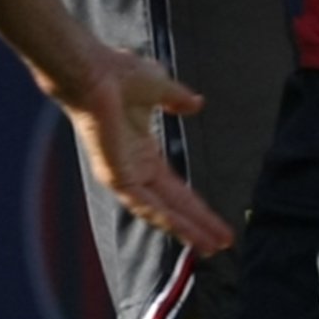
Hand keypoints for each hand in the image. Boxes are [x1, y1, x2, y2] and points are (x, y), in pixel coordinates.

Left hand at [53, 45, 231, 251]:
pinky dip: (165, 218)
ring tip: (211, 246)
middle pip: (173, 206)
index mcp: (142, 154)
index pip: (176, 190)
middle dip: (198, 226)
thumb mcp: (160, 88)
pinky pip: (144, 204)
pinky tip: (185, 231)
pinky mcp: (116, 177)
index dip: (198, 207)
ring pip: (160, 212)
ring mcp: (124, 176)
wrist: (95, 72)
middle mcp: (134, 170)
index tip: (219, 223)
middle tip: (223, 245)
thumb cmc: (119, 75)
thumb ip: (178, 100)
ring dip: (186, 229)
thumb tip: (197, 104)